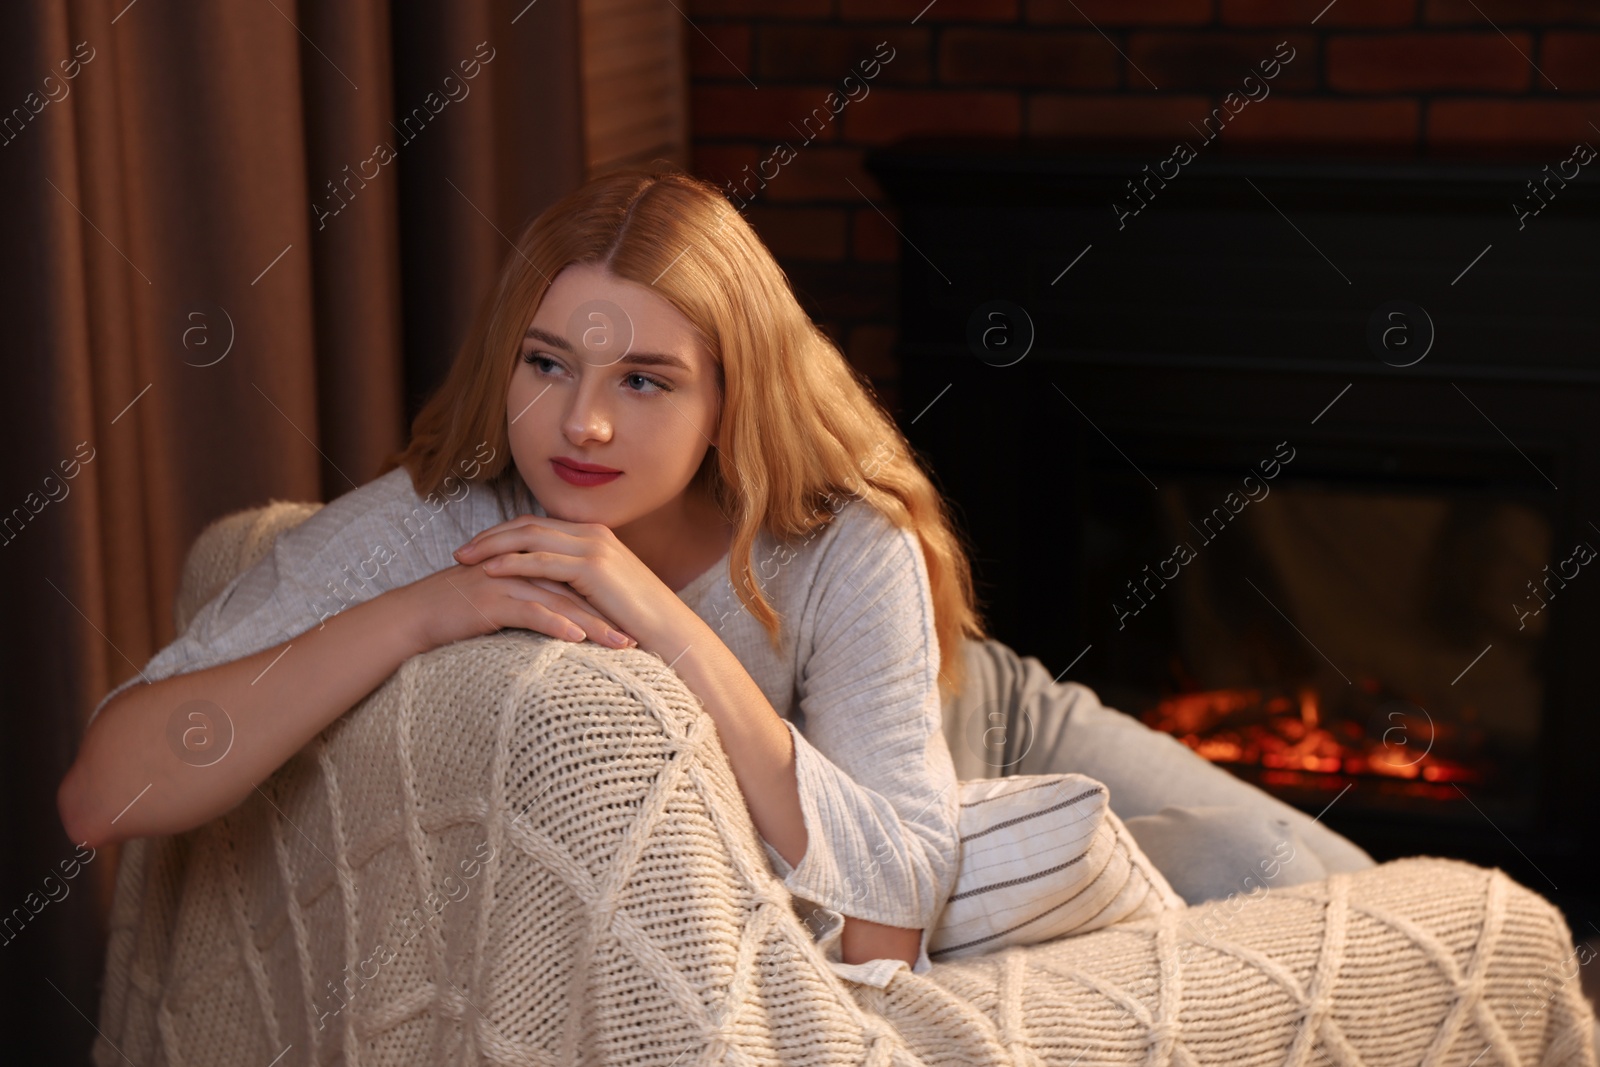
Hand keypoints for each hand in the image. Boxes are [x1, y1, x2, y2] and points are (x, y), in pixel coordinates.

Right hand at [400, 557, 636, 654]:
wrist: (414, 614)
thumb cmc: (457, 614)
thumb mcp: (501, 605)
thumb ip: (531, 605)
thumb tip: (561, 623)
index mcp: (528, 567)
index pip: (576, 583)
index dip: (604, 603)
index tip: (632, 624)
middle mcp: (522, 569)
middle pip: (576, 591)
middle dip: (609, 614)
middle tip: (638, 636)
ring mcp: (508, 582)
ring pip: (561, 602)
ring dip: (593, 624)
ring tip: (620, 644)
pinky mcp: (492, 600)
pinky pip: (531, 611)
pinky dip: (556, 625)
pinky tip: (578, 639)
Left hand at [449, 515, 696, 657]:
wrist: (669, 629)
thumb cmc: (637, 620)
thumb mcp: (603, 593)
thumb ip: (577, 583)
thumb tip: (550, 593)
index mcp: (593, 535)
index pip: (537, 525)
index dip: (503, 534)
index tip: (475, 548)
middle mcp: (591, 533)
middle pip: (527, 525)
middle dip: (489, 537)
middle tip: (459, 552)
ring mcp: (592, 547)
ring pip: (530, 538)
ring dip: (492, 547)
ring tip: (464, 560)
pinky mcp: (592, 567)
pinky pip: (542, 560)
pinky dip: (513, 562)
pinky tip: (490, 571)